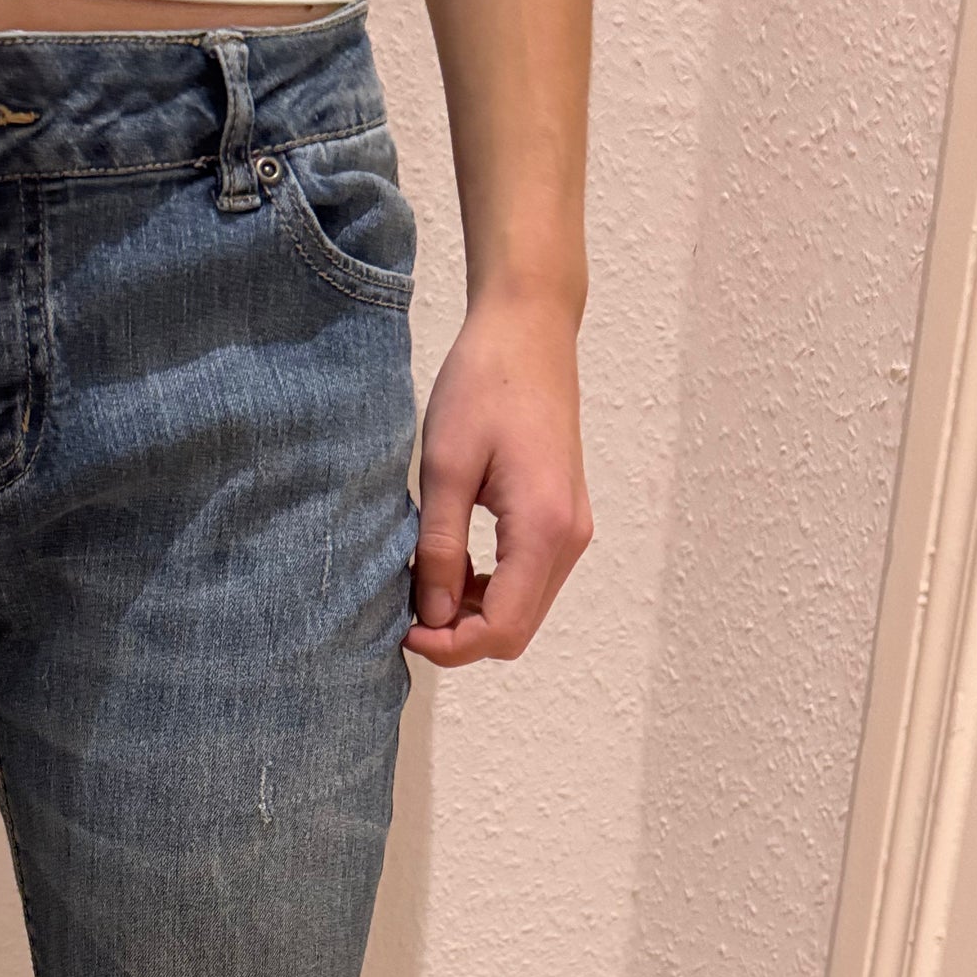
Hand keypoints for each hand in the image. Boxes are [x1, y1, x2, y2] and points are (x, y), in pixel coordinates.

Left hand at [406, 290, 591, 666]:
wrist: (529, 330)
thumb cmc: (484, 384)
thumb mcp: (446, 467)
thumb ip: (440, 548)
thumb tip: (431, 615)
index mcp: (543, 528)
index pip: (502, 628)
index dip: (450, 646)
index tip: (404, 630)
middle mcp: (569, 538)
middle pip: (516, 630)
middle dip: (459, 636)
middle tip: (407, 611)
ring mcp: (571, 529)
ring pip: (522, 609)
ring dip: (472, 613)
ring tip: (424, 582)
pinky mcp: (563, 518)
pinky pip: (528, 580)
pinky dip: (488, 588)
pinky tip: (451, 563)